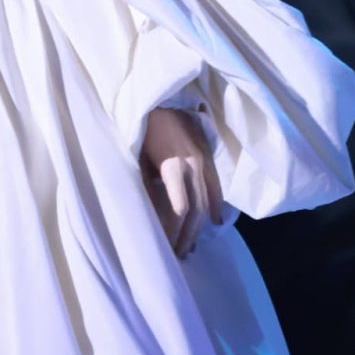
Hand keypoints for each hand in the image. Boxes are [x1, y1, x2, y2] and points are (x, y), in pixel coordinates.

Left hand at [140, 106, 223, 258]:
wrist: (162, 100)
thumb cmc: (143, 130)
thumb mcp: (138, 158)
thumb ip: (144, 184)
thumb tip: (146, 214)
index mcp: (174, 168)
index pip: (179, 210)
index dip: (174, 231)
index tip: (166, 247)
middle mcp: (193, 167)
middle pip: (195, 212)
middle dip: (186, 236)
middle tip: (179, 255)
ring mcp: (204, 163)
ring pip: (206, 203)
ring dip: (199, 227)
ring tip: (191, 245)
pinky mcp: (209, 158)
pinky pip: (216, 187)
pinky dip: (216, 206)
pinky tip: (215, 223)